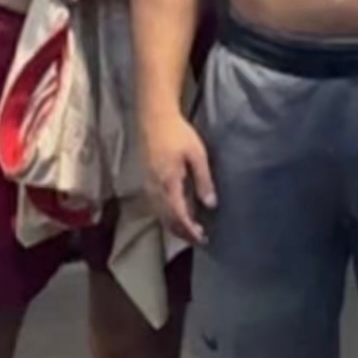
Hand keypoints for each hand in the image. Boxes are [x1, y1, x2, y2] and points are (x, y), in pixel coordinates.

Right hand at [144, 113, 216, 244]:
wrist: (154, 118)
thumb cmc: (178, 133)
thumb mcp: (197, 155)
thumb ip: (204, 181)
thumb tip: (210, 204)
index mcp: (168, 184)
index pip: (178, 217)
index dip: (190, 231)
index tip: (203, 239)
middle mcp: (155, 189)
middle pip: (167, 220)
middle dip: (183, 232)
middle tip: (200, 238)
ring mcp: (148, 185)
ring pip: (160, 214)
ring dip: (175, 225)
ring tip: (191, 229)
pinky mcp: (146, 180)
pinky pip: (156, 206)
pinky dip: (167, 215)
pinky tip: (178, 212)